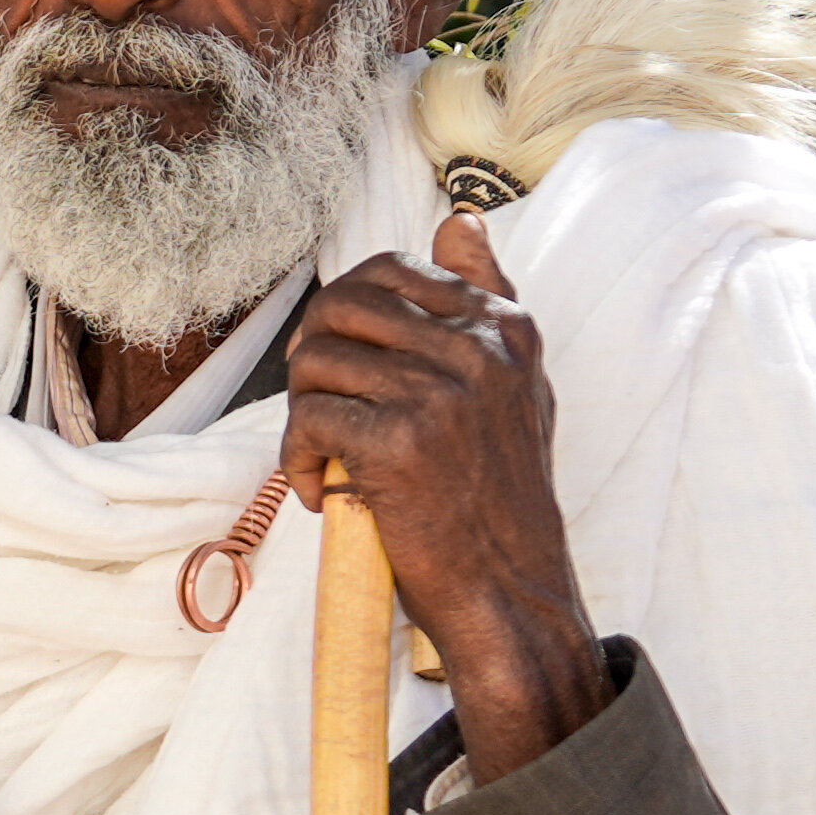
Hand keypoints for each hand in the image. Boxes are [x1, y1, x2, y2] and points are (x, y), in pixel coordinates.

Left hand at [283, 211, 610, 783]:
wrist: (511, 593)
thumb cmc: (501, 498)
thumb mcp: (517, 386)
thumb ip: (489, 298)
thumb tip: (459, 220)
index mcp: (504, 327)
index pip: (390, 270)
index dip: (346, 315)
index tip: (348, 367)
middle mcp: (478, 350)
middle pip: (341, 306)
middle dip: (312, 356)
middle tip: (319, 409)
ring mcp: (439, 394)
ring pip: (317, 360)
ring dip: (302, 413)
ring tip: (323, 456)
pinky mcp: (398, 444)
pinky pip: (309, 419)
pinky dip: (298, 462)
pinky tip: (322, 493)